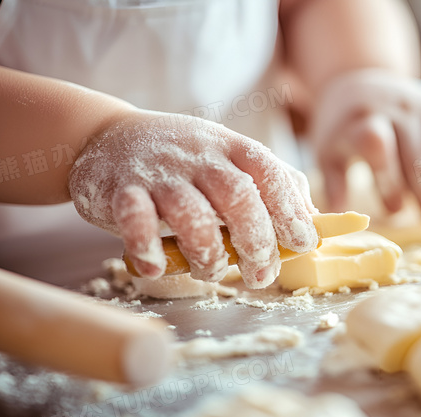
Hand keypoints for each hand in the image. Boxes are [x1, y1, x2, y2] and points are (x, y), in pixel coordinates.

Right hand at [69, 110, 317, 288]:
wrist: (107, 136)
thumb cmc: (183, 160)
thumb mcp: (231, 158)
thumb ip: (273, 183)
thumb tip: (313, 219)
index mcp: (230, 147)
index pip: (268, 173)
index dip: (290, 210)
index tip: (303, 244)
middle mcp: (198, 156)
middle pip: (236, 194)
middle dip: (256, 240)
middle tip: (262, 274)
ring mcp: (158, 171)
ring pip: (190, 212)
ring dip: (207, 252)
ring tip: (212, 271)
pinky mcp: (120, 189)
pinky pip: (134, 218)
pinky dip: (147, 246)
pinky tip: (157, 266)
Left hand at [310, 69, 420, 221]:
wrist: (362, 83)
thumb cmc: (345, 129)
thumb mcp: (328, 152)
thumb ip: (333, 184)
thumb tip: (335, 218)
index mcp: (366, 121)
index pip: (377, 147)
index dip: (387, 180)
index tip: (394, 210)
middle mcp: (400, 111)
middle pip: (419, 152)